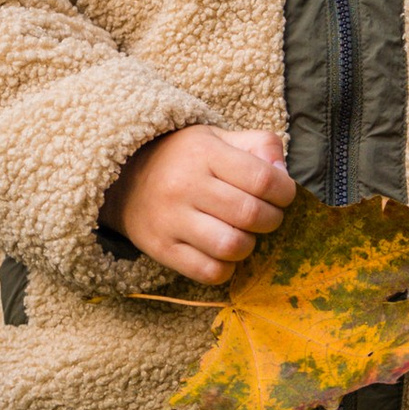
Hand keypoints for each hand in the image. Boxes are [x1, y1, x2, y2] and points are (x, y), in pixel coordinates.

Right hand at [104, 127, 294, 285]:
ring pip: (231, 247)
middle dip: (271, 220)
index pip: (262, 179)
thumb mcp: (218, 138)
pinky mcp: (161, 249)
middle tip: (266, 216)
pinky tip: (223, 253)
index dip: (285, 192)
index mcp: (204, 152)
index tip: (283, 195)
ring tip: (243, 234)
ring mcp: (170, 219)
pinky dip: (226, 268)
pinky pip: (209, 272)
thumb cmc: (184, 159)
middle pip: (250, 215)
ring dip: (249, 245)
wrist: (123, 179)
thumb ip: (259, 145)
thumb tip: (283, 175)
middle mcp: (184, 185)